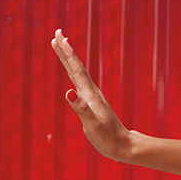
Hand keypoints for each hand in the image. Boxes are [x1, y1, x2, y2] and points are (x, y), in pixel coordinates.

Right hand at [51, 29, 132, 160]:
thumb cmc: (108, 138)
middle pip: (77, 67)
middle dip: (66, 50)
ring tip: (60, 46)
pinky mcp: (92, 103)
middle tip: (57, 33)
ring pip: (78, 73)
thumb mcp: (92, 126)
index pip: (77, 71)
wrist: (123, 146)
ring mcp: (92, 97)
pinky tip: (72, 71)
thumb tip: (68, 91)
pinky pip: (80, 82)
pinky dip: (73, 72)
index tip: (61, 38)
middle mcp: (91, 93)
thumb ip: (81, 109)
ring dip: (69, 59)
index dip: (68, 54)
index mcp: (90, 96)